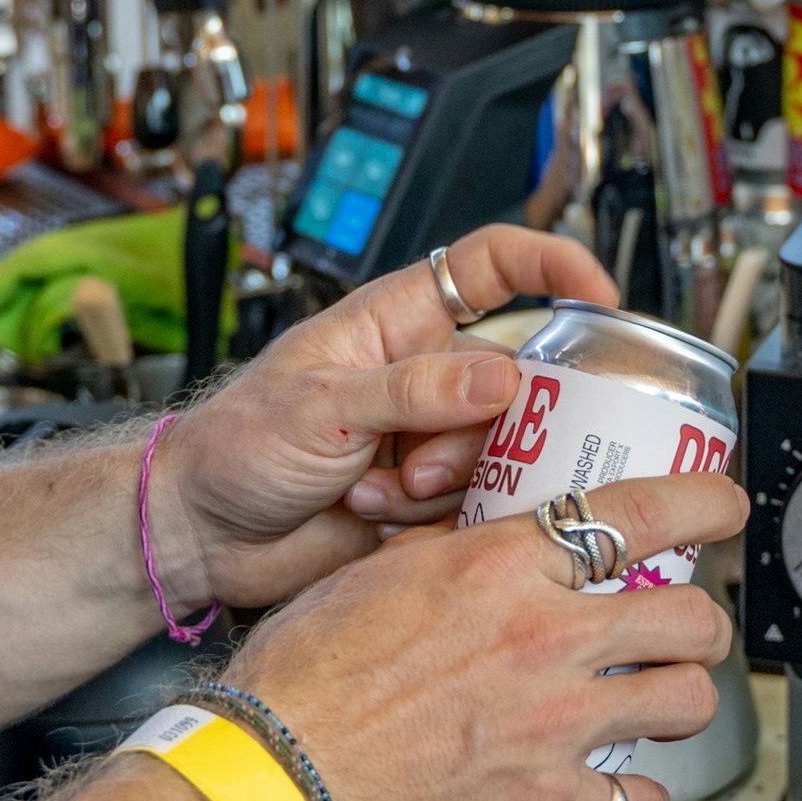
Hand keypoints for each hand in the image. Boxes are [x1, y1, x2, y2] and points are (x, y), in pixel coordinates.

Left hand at [148, 226, 618, 613]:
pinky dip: (436, 520)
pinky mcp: (429, 502)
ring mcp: (431, 440)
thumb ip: (411, 392)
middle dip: (494, 424)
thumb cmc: (236, 446)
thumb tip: (500, 376)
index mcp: (398, 323)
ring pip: (503, 450)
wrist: (201, 536)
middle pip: (519, 377)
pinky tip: (379, 520)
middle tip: (431, 461)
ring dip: (450, 480)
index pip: (492, 266)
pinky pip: (478, 506)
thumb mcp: (320, 406)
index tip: (601, 294)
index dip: (553, 265)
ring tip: (384, 493)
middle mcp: (426, 376)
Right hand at [224, 470, 745, 800]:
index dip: (704, 503)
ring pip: (689, 702)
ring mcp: (557, 724)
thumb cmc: (304, 680)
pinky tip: (619, 795)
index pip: (639, 512)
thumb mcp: (374, 577)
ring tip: (654, 705)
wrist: (277, 778)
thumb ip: (449, 556)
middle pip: (691, 618)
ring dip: (680, 702)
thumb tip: (486, 543)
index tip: (724, 504)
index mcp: (502, 568)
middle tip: (677, 632)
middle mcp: (544, 638)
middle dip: (698, 624)